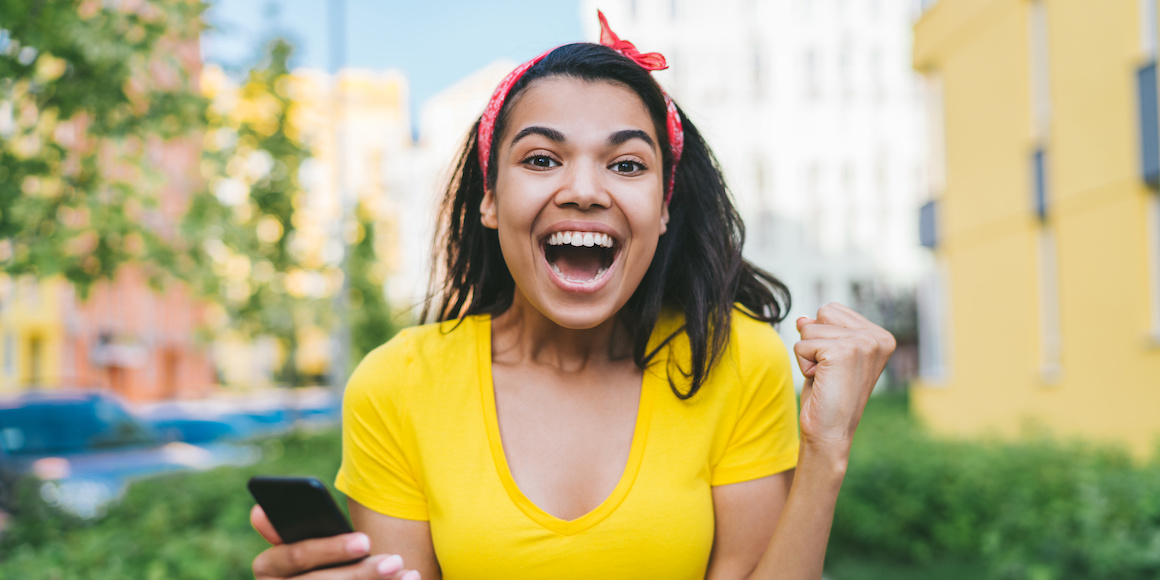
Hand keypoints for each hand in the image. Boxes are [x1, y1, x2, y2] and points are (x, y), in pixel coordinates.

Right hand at [251, 505, 420, 579]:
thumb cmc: (315, 562)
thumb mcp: (300, 548)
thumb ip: (287, 531)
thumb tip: (260, 510)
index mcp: (267, 570)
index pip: (295, 557)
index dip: (330, 549)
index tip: (366, 540)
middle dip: (362, 573)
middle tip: (396, 560)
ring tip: (407, 573)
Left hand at [793, 303, 895, 456]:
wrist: (831, 431)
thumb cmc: (830, 395)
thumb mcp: (826, 355)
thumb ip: (820, 330)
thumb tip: (801, 318)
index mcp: (881, 336)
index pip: (832, 310)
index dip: (823, 336)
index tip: (836, 364)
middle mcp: (877, 337)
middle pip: (821, 314)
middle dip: (815, 342)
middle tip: (829, 372)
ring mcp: (862, 343)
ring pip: (808, 328)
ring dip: (808, 355)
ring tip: (826, 378)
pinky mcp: (842, 352)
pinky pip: (801, 344)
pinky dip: (803, 364)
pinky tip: (821, 381)